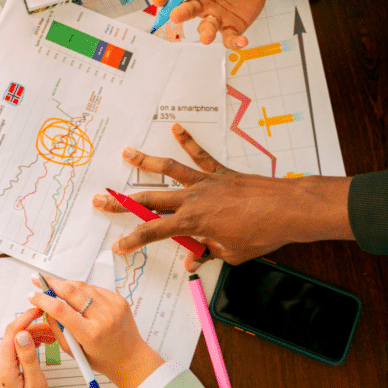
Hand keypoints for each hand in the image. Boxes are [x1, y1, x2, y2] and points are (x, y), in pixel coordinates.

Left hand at [0, 306, 56, 387]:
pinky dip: (24, 347)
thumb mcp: (36, 384)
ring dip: (30, 337)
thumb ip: (28, 356)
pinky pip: (11, 353)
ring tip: (50, 338)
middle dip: (32, 328)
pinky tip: (38, 347)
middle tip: (52, 328)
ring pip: (12, 343)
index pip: (12, 333)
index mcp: (1, 369)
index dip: (26, 318)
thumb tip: (23, 333)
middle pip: (12, 336)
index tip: (39, 308)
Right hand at [27, 276, 164, 387]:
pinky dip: (83, 290)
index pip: (61, 310)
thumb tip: (45, 308)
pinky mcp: (119, 300)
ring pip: (83, 287)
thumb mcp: (73, 351)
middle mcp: (103, 317)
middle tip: (38, 279)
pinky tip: (77, 296)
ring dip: (66, 285)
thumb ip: (57, 329)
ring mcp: (113, 306)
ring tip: (55, 287)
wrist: (130, 358)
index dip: (43, 300)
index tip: (33, 296)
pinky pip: (95, 289)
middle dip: (51, 283)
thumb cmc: (102, 358)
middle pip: (71, 291)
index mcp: (90, 333)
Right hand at [92, 124, 354, 270]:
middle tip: (100, 199)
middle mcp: (193, 198)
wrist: (286, 210)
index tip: (119, 246)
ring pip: (168, 170)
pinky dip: (187, 141)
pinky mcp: (219, 172)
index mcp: (194, 222)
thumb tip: (192, 259)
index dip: (133, 240)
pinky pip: (199, 155)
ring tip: (126, 153)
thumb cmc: (261, 234)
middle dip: (123, 201)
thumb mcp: (231, 254)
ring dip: (145, 162)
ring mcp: (205, 182)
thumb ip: (208, 253)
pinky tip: (176, 128)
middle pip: (151, 200)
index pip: (155, 233)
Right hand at [153, 0, 273, 47]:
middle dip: (181, 13)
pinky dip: (234, 42)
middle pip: (187, 10)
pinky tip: (242, 43)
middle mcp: (203, 2)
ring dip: (204, 33)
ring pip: (206, 27)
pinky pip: (230, 37)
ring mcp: (216, 16)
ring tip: (206, 36)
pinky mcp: (232, 27)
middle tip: (176, 16)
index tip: (157, 0)